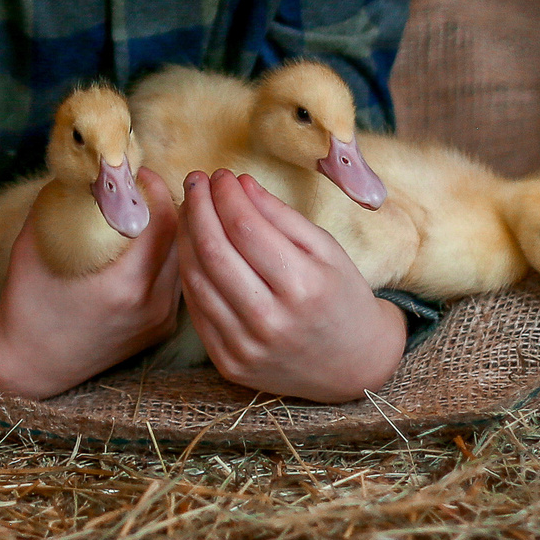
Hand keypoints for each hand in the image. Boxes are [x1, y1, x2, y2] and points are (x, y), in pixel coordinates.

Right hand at [0, 171, 179, 399]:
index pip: (164, 220)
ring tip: (144, 213)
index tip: (137, 172)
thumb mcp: (37, 242)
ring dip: (170, 229)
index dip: (154, 187)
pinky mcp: (161, 327)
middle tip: (143, 187)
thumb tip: (92, 166)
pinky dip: (166, 255)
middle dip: (166, 203)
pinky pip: (175, 278)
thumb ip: (66, 200)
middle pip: (182, 236)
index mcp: (125, 285)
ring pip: (183, 257)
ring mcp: (161, 319)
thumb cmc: (28, 301)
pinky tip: (144, 245)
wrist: (28, 363)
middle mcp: (153, 305)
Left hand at [176, 170, 405, 402]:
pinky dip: (189, 272)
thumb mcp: (326, 249)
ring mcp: (246, 346)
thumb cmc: (342, 297)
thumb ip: (281, 215)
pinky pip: (196, 310)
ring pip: (197, 279)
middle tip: (196, 183)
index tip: (221, 175)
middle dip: (198, 207)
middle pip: (214, 251)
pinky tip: (192, 247)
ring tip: (190, 209)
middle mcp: (271, 320)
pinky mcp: (229, 363)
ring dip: (186, 237)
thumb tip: (240, 184)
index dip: (226, 195)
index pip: (245, 227)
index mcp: (303, 286)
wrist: (353, 364)